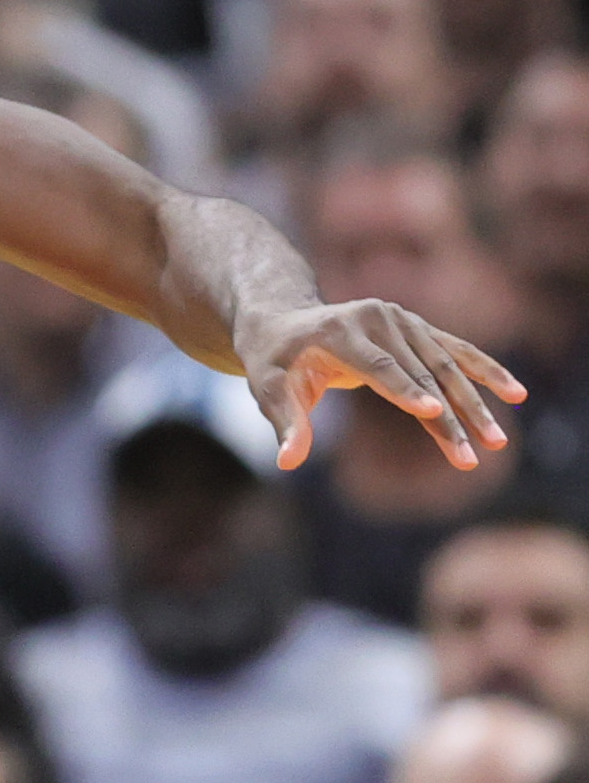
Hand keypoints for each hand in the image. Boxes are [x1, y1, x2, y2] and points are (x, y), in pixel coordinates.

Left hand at [237, 298, 523, 470]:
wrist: (283, 321)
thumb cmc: (273, 361)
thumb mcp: (267, 390)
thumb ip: (285, 424)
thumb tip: (288, 462)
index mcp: (340, 332)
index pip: (378, 366)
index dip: (405, 390)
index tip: (433, 413)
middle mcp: (376, 319)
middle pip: (420, 373)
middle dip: (448, 417)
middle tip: (472, 456)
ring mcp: (401, 320)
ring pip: (445, 366)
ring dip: (473, 404)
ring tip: (497, 441)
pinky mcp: (417, 327)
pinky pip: (457, 351)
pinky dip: (485, 371)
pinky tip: (515, 393)